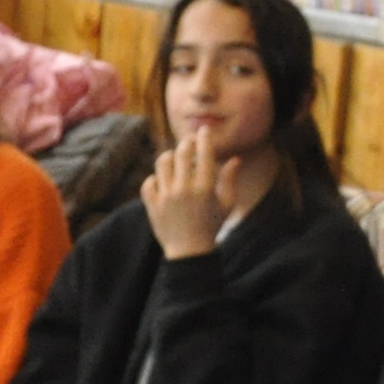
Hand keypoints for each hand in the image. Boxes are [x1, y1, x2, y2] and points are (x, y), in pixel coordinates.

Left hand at [142, 129, 227, 257]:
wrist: (189, 253)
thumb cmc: (212, 227)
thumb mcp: (227, 204)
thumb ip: (230, 180)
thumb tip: (235, 158)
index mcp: (205, 188)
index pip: (204, 153)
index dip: (204, 137)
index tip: (204, 130)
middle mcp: (184, 189)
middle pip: (181, 152)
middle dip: (187, 143)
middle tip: (189, 143)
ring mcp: (166, 197)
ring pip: (162, 162)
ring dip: (170, 157)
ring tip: (175, 160)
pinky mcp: (152, 205)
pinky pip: (149, 181)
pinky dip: (155, 179)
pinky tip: (163, 182)